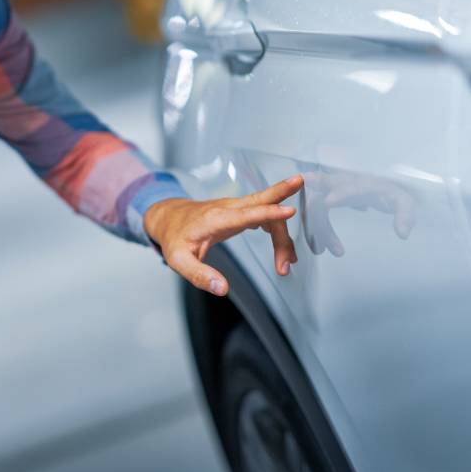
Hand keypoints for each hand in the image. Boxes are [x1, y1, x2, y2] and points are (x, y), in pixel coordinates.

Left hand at [144, 174, 303, 295]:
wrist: (169, 218)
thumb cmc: (174, 237)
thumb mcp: (179, 261)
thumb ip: (200, 275)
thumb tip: (222, 289)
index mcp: (216, 218)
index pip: (246, 213)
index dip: (269, 213)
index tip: (289, 211)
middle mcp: (228, 208)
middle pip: (261, 200)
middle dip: (282, 192)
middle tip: (301, 183)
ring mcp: (236, 207)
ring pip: (266, 212)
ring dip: (282, 235)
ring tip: (287, 263)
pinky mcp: (240, 211)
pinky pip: (264, 215)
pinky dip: (277, 230)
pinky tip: (284, 250)